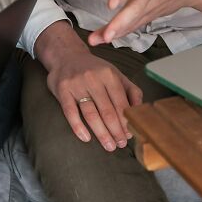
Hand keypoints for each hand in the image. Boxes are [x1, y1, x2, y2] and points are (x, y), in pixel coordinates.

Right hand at [34, 22, 142, 150]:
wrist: (66, 55)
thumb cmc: (95, 69)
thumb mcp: (115, 74)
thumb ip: (131, 90)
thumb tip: (139, 111)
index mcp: (109, 75)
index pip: (120, 103)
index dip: (126, 122)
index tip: (129, 136)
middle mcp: (93, 79)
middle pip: (107, 111)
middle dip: (115, 131)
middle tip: (120, 145)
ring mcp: (77, 84)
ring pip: (90, 114)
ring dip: (101, 133)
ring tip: (108, 145)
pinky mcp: (62, 90)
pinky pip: (70, 112)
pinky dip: (78, 127)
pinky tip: (86, 138)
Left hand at [88, 0, 201, 44]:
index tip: (111, 3)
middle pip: (134, 11)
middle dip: (119, 24)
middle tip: (106, 35)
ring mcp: (149, 7)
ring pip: (132, 22)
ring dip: (116, 32)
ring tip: (99, 40)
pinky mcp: (149, 15)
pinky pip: (134, 26)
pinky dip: (121, 33)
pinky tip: (104, 39)